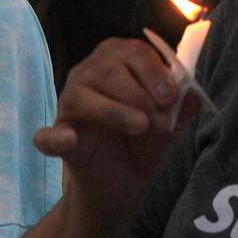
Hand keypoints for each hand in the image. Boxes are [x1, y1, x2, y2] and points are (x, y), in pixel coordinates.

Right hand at [35, 37, 189, 212]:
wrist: (125, 184)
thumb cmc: (146, 143)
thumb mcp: (173, 124)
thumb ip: (182, 106)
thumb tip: (190, 93)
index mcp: (118, 62)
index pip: (133, 52)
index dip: (154, 72)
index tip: (171, 97)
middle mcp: (89, 76)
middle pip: (107, 69)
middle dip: (138, 94)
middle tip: (160, 122)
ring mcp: (69, 105)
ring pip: (81, 96)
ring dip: (113, 111)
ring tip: (139, 127)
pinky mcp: (58, 137)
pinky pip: (47, 135)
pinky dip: (55, 137)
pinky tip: (69, 140)